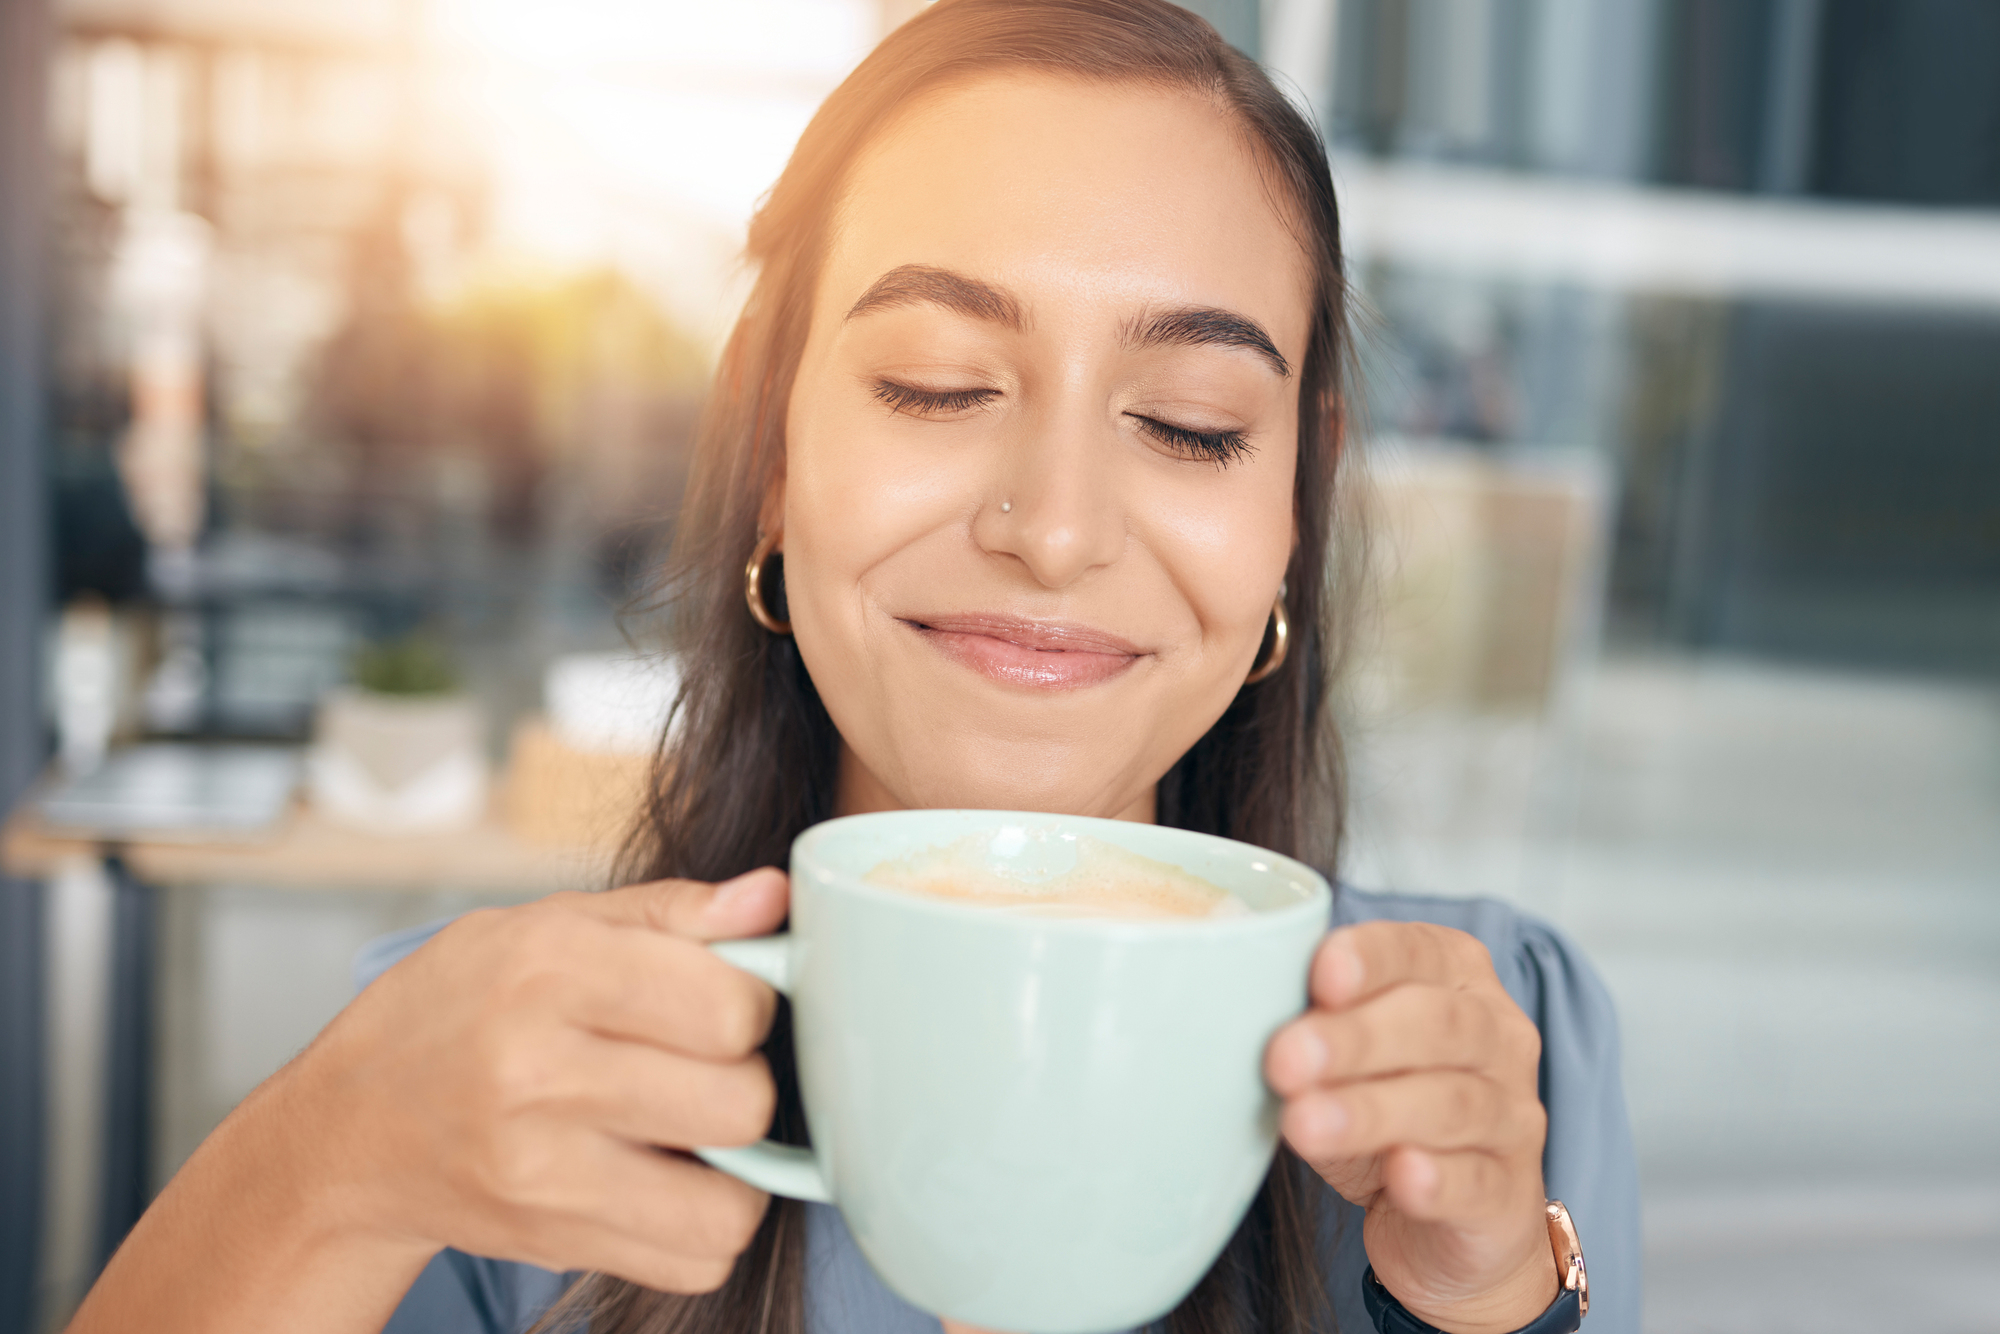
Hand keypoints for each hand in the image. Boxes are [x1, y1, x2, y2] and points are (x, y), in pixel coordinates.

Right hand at [285, 868, 790, 1292]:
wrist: (349, 1133)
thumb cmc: (460, 1008)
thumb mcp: (548, 926)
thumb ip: (670, 911)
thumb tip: (774, 896)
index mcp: (549, 968)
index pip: (727, 1005)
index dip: (751, 1002)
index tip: (721, 1002)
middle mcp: (539, 1071)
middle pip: (739, 1102)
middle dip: (746, 1080)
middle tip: (707, 1068)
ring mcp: (541, 1169)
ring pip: (730, 1201)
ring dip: (739, 1168)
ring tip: (698, 1132)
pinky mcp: (550, 1241)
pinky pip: (696, 1260)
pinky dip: (704, 1226)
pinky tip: (670, 1181)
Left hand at [1264, 923, 1555, 1333]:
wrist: (1441, 1218)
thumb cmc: (1382, 1110)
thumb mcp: (1342, 1058)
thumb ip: (1313, 1024)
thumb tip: (1243, 1008)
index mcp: (1457, 977)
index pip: (1418, 951)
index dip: (1371, 960)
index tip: (1319, 977)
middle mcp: (1499, 1037)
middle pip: (1438, 1024)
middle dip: (1356, 1038)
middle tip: (1285, 1059)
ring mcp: (1514, 1116)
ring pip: (1450, 1103)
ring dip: (1372, 1111)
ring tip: (1305, 1123)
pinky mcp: (1510, 1194)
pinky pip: (1476, 1182)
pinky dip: (1438, 1179)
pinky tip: (1403, 1176)